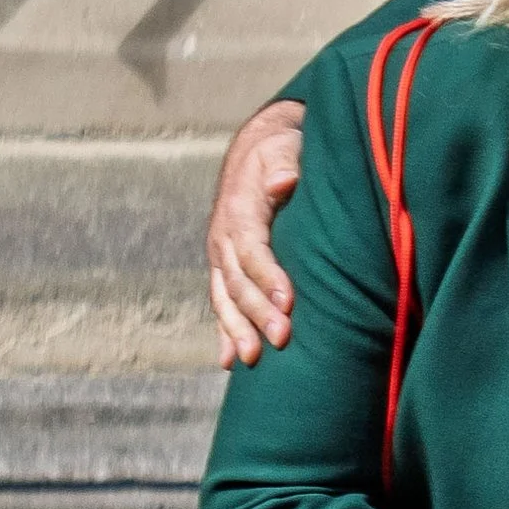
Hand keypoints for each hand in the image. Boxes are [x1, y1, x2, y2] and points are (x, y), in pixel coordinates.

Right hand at [208, 101, 306, 363]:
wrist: (257, 151)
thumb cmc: (281, 150)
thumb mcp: (284, 146)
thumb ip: (284, 162)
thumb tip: (283, 181)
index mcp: (240, 210)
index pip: (252, 248)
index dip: (267, 275)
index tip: (288, 301)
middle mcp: (224, 236)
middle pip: (237, 280)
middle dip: (256, 312)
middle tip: (282, 339)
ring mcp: (221, 255)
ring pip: (224, 297)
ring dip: (236, 330)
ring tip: (251, 359)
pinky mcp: (226, 268)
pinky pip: (221, 302)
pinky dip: (224, 331)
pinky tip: (230, 361)